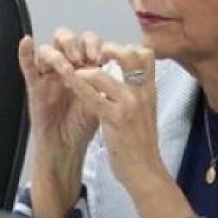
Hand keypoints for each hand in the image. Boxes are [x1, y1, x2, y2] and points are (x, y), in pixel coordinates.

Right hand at [19, 28, 103, 155]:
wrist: (68, 147)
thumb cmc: (83, 126)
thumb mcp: (101, 100)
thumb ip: (104, 83)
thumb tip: (114, 64)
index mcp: (84, 67)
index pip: (87, 42)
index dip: (94, 44)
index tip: (102, 56)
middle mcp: (65, 67)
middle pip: (65, 39)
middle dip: (74, 43)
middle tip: (83, 58)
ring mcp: (48, 75)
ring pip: (47, 50)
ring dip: (57, 54)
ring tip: (67, 68)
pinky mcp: (34, 86)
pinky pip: (27, 65)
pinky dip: (25, 52)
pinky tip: (27, 42)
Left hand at [66, 43, 167, 191]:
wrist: (145, 172)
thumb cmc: (140, 144)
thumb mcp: (145, 112)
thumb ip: (137, 93)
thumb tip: (127, 77)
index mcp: (149, 91)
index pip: (146, 55)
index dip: (127, 46)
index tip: (110, 51)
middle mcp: (142, 94)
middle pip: (130, 55)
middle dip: (107, 48)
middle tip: (92, 55)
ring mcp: (129, 106)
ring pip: (103, 75)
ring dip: (83, 71)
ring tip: (72, 71)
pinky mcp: (114, 119)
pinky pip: (92, 96)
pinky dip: (77, 85)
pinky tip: (67, 81)